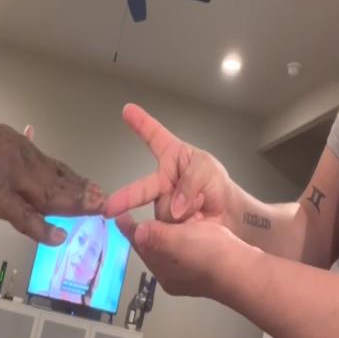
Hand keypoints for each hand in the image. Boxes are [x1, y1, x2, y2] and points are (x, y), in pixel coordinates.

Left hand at [0, 95, 106, 245]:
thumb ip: (28, 220)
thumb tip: (60, 237)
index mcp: (32, 182)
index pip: (63, 197)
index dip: (82, 204)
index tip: (103, 206)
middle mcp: (33, 164)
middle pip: (62, 181)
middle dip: (81, 190)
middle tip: (101, 194)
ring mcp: (22, 149)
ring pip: (52, 167)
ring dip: (70, 177)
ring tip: (84, 181)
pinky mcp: (9, 139)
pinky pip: (40, 154)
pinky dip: (51, 163)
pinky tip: (48, 160)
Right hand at [106, 104, 238, 226]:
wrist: (228, 214)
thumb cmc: (215, 183)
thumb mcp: (206, 169)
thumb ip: (189, 181)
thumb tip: (174, 208)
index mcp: (172, 157)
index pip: (154, 136)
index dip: (141, 123)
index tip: (128, 110)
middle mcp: (162, 180)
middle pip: (140, 190)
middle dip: (124, 199)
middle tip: (110, 208)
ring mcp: (163, 204)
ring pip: (162, 212)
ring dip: (182, 213)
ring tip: (200, 208)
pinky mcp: (167, 225)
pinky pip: (168, 228)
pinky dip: (183, 226)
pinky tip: (196, 221)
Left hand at [116, 213, 244, 299]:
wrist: (244, 272)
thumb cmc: (210, 254)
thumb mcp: (179, 240)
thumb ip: (156, 236)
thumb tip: (137, 232)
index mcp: (162, 270)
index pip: (141, 245)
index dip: (129, 229)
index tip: (119, 217)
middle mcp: (172, 276)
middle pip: (151, 251)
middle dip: (142, 236)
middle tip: (134, 219)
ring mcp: (188, 276)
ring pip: (167, 252)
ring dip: (160, 237)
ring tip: (155, 222)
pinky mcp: (203, 271)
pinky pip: (181, 253)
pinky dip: (177, 240)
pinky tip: (182, 232)